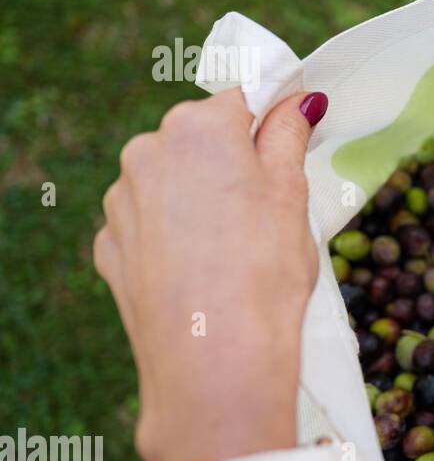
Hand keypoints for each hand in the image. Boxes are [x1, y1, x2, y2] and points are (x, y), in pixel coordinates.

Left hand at [94, 89, 328, 460]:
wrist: (215, 360)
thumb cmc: (264, 272)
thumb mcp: (293, 195)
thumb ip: (288, 137)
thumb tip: (297, 100)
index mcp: (198, 128)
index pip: (242, 100)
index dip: (274, 122)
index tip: (295, 143)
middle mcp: (146, 152)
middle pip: (202, 140)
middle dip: (234, 163)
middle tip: (272, 211)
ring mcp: (121, 201)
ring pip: (173, 182)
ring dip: (201, 199)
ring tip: (237, 250)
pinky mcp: (110, 244)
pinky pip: (150, 223)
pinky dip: (176, 236)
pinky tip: (205, 270)